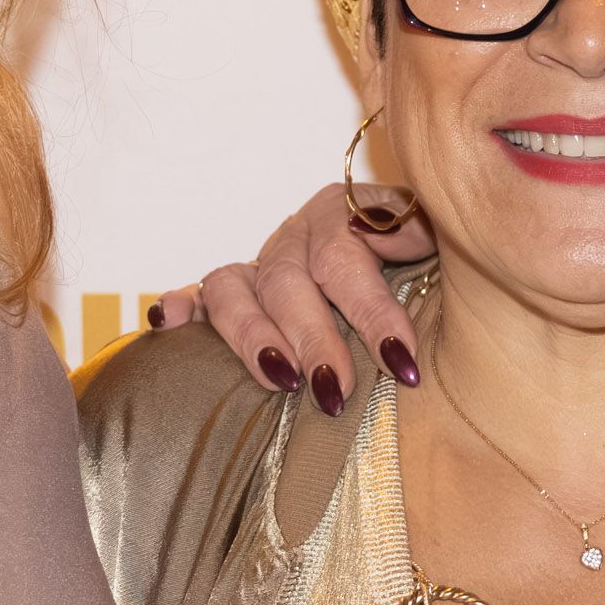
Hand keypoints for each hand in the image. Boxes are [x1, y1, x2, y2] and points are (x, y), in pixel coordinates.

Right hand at [154, 182, 435, 415]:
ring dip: (251, 337)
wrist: (404, 245)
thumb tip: (384, 233)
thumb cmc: (425, 252)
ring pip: (233, 290)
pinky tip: (167, 323)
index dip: (372, 313)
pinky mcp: (234, 291)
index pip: (348, 260)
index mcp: (342, 213)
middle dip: (313, 339)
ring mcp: (260, 262)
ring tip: (280, 381)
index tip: (401, 364)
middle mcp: (294, 235)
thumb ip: (419, 227)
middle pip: (288, 282)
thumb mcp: (436, 234)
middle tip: (336, 391)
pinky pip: (197, 294)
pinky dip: (178, 306)